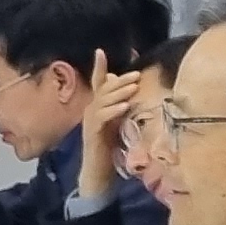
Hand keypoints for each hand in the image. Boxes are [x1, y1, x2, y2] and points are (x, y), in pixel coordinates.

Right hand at [76, 50, 134, 200]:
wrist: (97, 173)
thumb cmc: (109, 150)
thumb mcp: (116, 124)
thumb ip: (118, 109)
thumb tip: (127, 91)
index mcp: (97, 108)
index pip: (97, 84)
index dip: (98, 67)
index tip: (100, 51)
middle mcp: (91, 112)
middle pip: (103, 89)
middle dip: (119, 80)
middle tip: (136, 74)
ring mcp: (90, 122)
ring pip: (103, 101)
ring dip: (118, 93)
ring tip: (133, 87)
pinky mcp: (92, 133)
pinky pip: (102, 117)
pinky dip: (113, 110)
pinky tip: (124, 106)